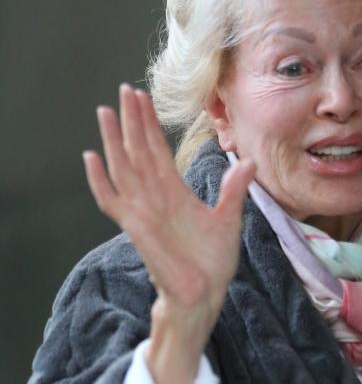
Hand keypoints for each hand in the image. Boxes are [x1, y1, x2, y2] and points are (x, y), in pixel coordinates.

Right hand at [83, 84, 254, 383]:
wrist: (204, 295)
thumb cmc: (213, 263)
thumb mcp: (229, 220)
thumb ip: (233, 189)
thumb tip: (248, 162)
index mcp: (175, 193)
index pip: (158, 150)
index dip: (150, 124)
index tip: (143, 96)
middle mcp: (155, 198)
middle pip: (138, 150)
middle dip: (131, 120)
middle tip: (124, 89)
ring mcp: (143, 211)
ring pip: (122, 167)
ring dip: (113, 140)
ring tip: (105, 112)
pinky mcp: (135, 228)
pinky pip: (111, 201)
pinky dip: (99, 181)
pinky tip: (91, 158)